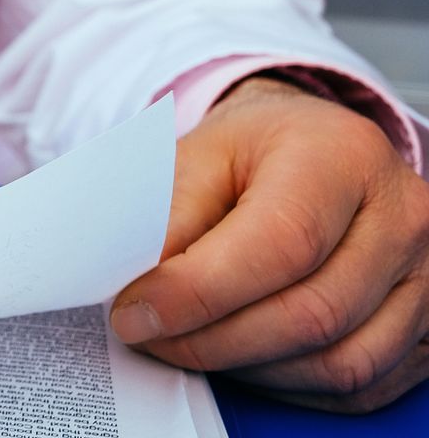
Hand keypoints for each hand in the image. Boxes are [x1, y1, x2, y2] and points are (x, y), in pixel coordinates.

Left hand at [113, 77, 428, 412]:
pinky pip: (361, 385)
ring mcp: (427, 277)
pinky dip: (290, 384)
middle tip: (148, 336)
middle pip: (312, 313)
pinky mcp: (427, 326)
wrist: (316, 151)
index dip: (201, 291)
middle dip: (213, 340)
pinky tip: (241, 356)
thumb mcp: (199, 153)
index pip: (282, 243)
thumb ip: (167, 216)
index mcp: (342, 157)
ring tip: (188, 343)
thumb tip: (139, 292)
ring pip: (340, 362)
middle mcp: (403, 218)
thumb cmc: (255, 152)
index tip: (135, 314)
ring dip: (249, 368)